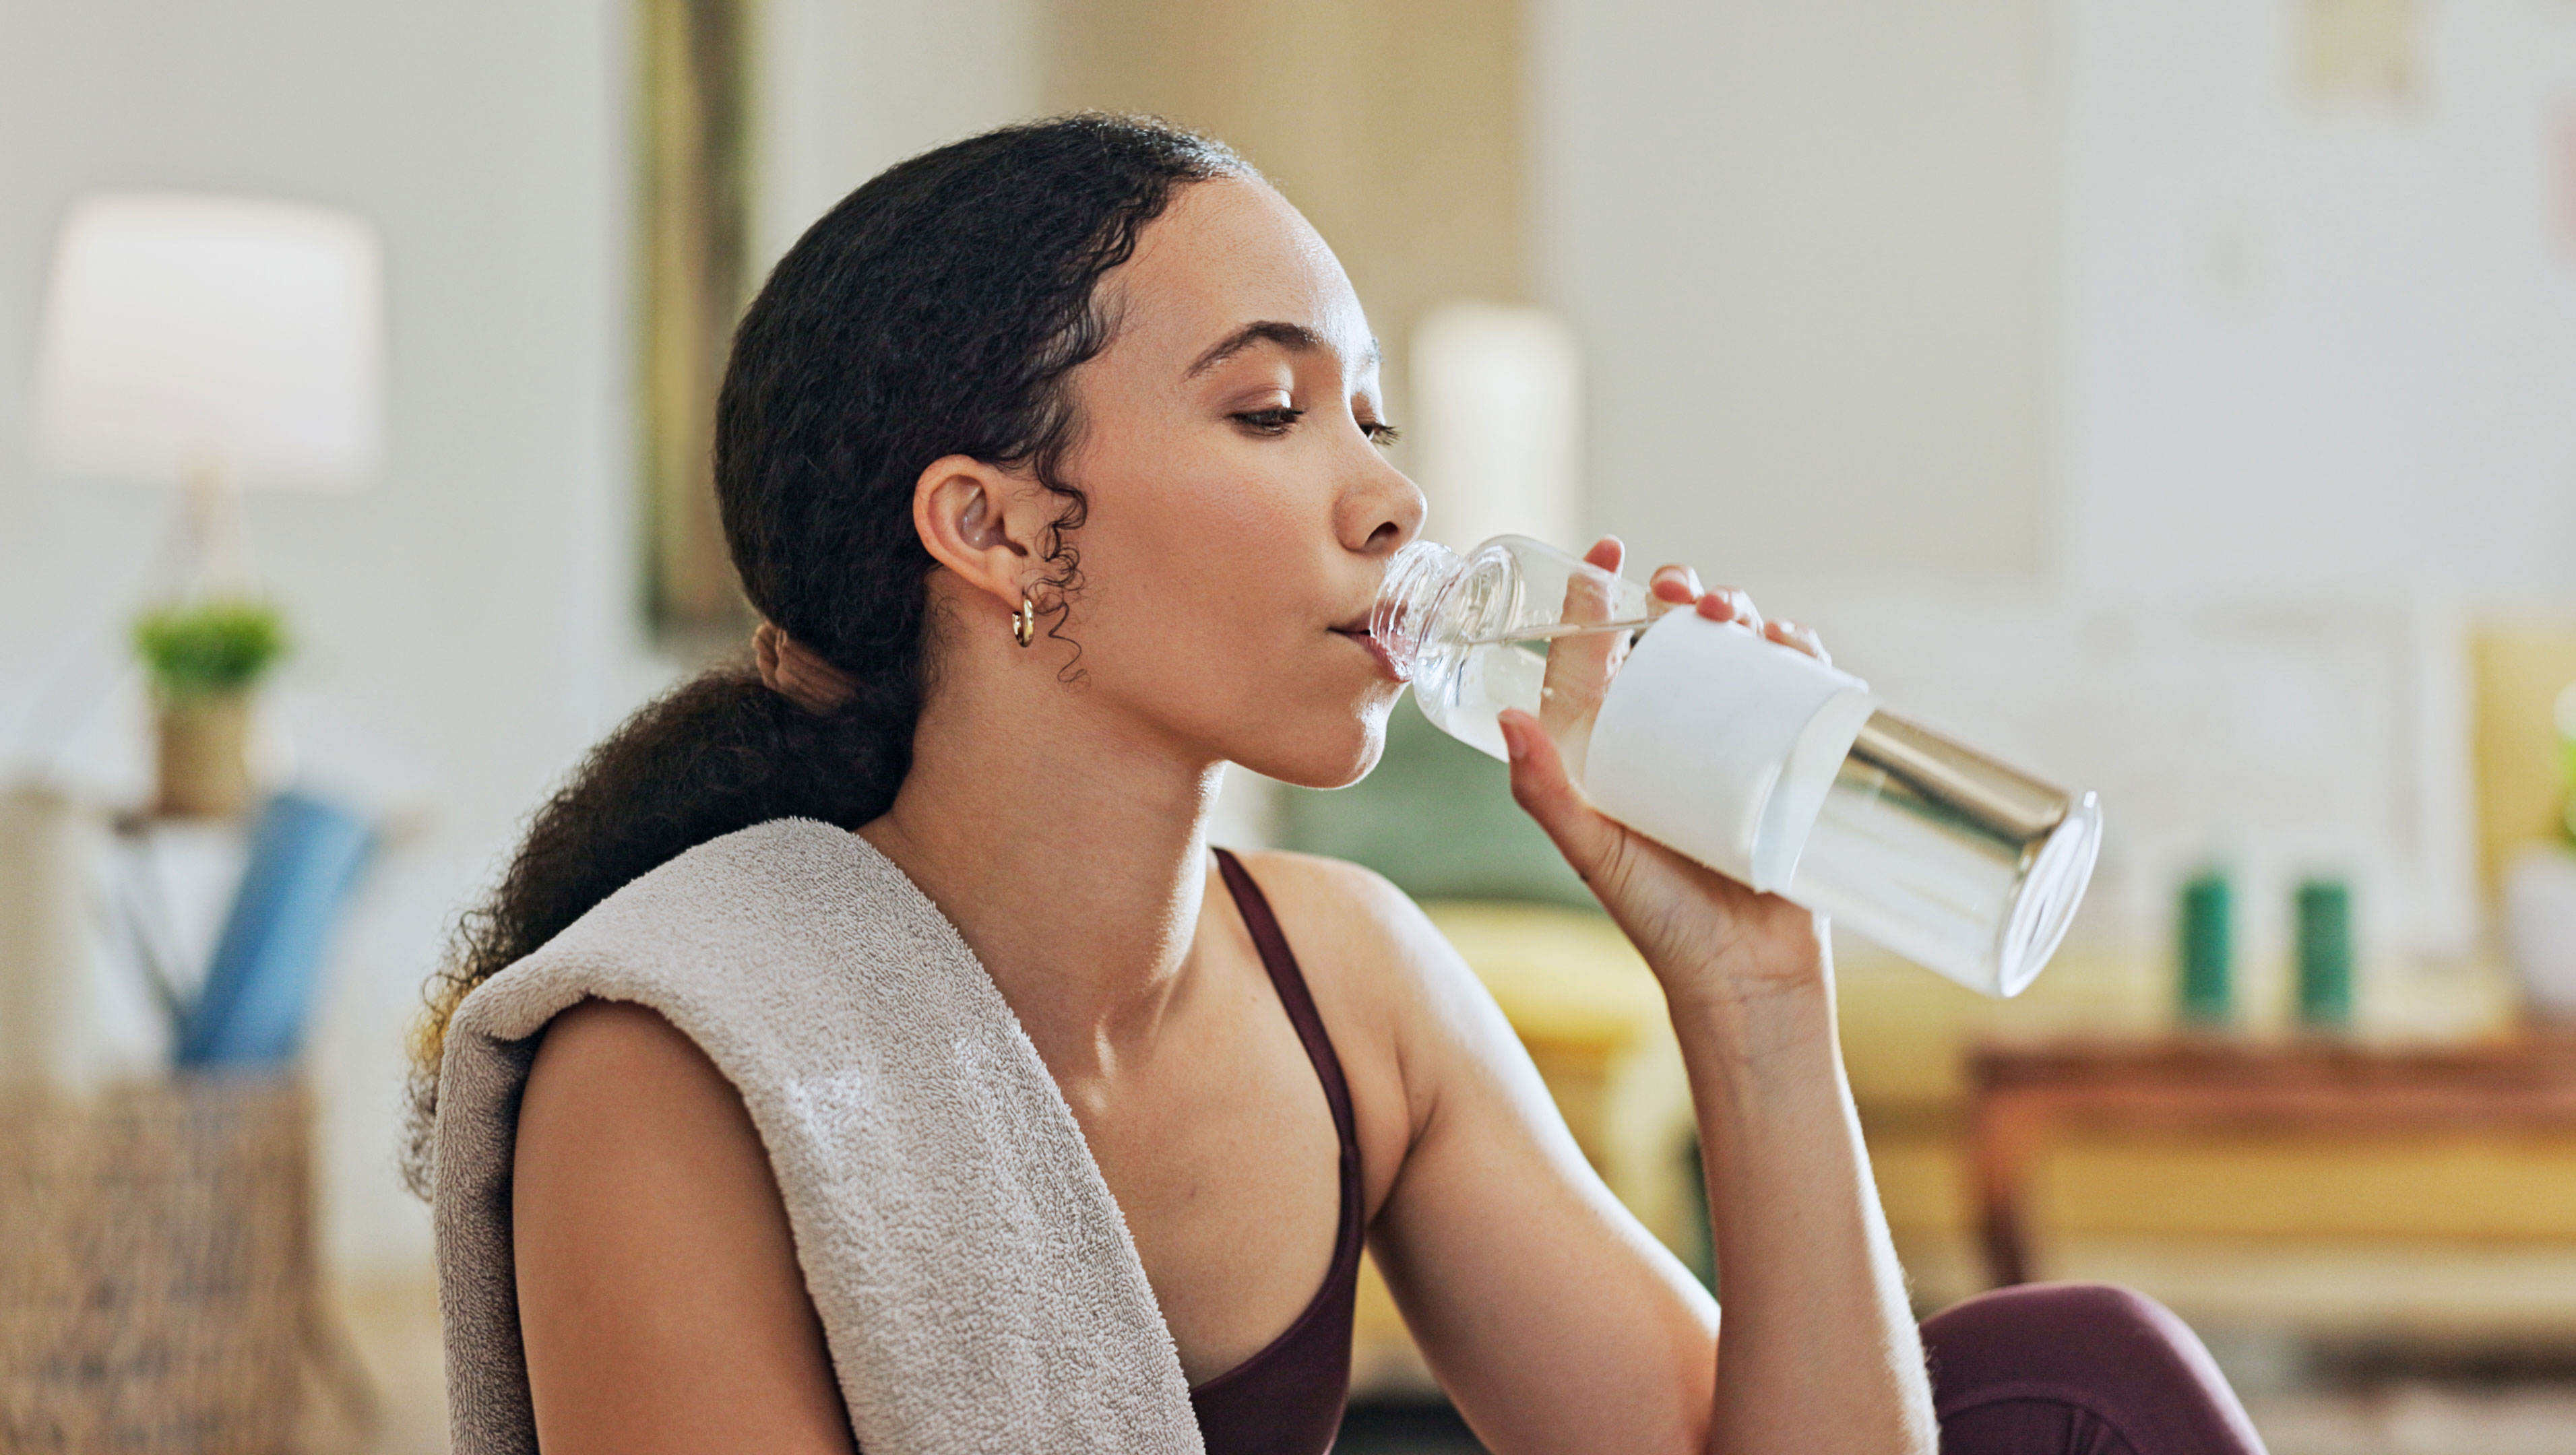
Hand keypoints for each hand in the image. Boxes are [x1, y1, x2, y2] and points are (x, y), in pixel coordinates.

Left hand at [1499, 538, 1834, 1011]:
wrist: (1748, 978)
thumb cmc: (1661, 922)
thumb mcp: (1594, 854)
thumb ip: (1547, 793)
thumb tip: (1509, 719)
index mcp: (1613, 750)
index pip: (1598, 657)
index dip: (1597, 600)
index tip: (1605, 553)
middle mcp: (1670, 738)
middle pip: (1674, 641)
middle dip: (1677, 595)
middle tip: (1677, 590)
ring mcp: (1734, 746)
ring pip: (1736, 654)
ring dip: (1736, 614)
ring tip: (1728, 613)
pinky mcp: (1789, 761)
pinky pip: (1796, 688)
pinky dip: (1797, 652)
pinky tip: (1789, 642)